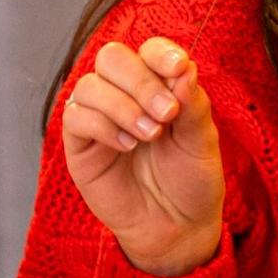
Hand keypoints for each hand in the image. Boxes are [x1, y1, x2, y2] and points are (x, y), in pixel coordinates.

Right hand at [58, 36, 224, 277]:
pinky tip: (127, 146)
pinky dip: (103, 126)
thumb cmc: (191, 180)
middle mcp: (124, 94)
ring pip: (90, 85)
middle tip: (168, 114)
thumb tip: (185, 69)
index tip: (179, 69)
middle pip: (112, 57)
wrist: (177, 227)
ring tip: (150, 136)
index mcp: (157, 85)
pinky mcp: (79, 144)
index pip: (148, 50)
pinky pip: (76, 117)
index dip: (160, 53)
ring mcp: (98, 117)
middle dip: (141, 81)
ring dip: (123, 106)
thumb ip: (193, 104)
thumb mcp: (202, 141)